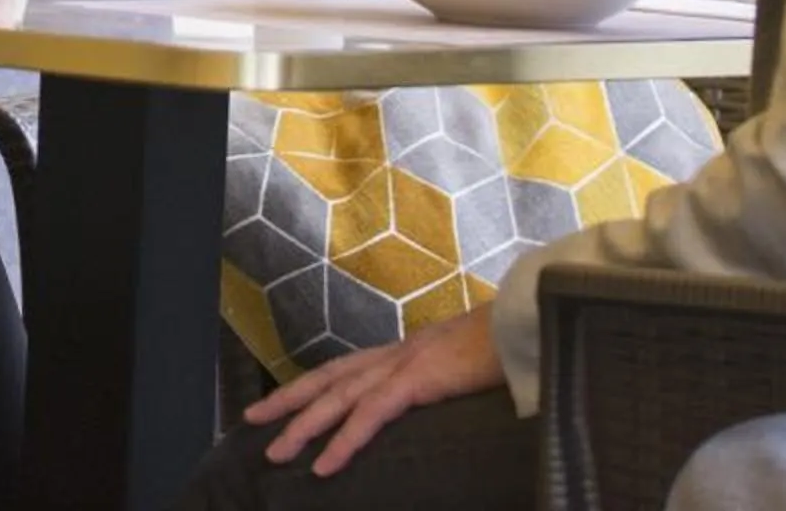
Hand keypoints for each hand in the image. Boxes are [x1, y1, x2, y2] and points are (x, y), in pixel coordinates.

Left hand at [239, 308, 506, 477]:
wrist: (531, 320)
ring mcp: (405, 364)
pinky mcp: (418, 380)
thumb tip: (443, 393)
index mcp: (408, 350)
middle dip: (290, 399)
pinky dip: (343, 441)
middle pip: (330, 377)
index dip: (314, 383)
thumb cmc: (510, 343)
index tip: (285, 399)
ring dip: (304, 426)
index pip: (348, 367)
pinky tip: (323, 465)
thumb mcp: (469, 365)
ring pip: (339, 398)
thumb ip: (448, 379)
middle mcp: (397, 353)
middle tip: (253, 420)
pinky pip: (371, 415)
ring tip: (277, 453)